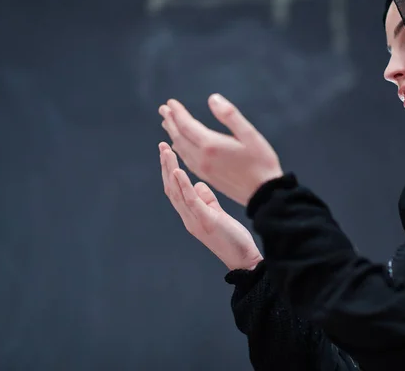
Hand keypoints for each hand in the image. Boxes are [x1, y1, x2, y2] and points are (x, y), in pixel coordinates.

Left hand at [159, 95, 283, 206]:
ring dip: (173, 134)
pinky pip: (186, 160)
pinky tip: (178, 146)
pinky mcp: (207, 177)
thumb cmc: (261, 162)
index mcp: (211, 145)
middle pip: (179, 136)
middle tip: (163, 109)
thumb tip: (212, 99)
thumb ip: (230, 115)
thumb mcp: (250, 134)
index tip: (170, 102)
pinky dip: (179, 149)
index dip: (177, 113)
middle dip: (171, 121)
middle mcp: (202, 158)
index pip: (186, 125)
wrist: (264, 193)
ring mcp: (203, 169)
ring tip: (168, 123)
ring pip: (181, 149)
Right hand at [159, 142, 262, 270]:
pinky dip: (183, 185)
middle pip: (170, 188)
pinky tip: (178, 171)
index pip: (174, 190)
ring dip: (170, 170)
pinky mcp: (205, 221)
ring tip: (166, 152)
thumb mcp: (216, 214)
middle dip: (165, 166)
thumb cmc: (232, 237)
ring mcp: (195, 220)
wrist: (243, 259)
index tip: (166, 152)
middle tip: (161, 145)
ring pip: (176, 192)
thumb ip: (206, 199)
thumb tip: (198, 184)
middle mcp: (188, 217)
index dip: (168, 171)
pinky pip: (191, 201)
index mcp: (190, 214)